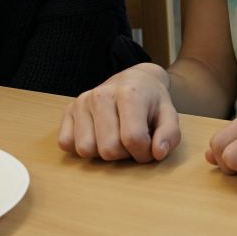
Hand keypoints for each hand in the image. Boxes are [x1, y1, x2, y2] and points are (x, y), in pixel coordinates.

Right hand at [58, 62, 180, 162]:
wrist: (135, 80)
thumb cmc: (152, 102)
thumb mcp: (169, 114)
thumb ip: (170, 134)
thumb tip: (157, 153)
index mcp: (129, 93)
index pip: (133, 139)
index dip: (144, 153)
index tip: (149, 148)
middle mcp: (101, 95)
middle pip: (108, 149)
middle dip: (124, 154)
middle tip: (131, 143)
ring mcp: (82, 102)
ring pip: (86, 150)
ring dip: (102, 153)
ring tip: (115, 138)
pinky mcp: (68, 110)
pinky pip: (66, 144)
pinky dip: (82, 147)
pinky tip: (97, 136)